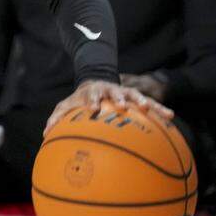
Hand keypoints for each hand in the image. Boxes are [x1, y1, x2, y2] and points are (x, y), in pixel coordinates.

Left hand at [44, 79, 173, 135]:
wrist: (94, 81)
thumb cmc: (79, 99)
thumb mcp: (66, 105)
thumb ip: (57, 118)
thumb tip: (45, 134)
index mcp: (93, 92)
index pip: (92, 95)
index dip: (93, 101)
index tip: (94, 108)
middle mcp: (109, 90)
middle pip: (115, 91)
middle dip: (119, 98)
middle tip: (123, 106)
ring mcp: (124, 93)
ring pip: (135, 95)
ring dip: (142, 101)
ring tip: (151, 109)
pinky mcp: (135, 98)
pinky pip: (150, 103)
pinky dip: (159, 109)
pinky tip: (171, 118)